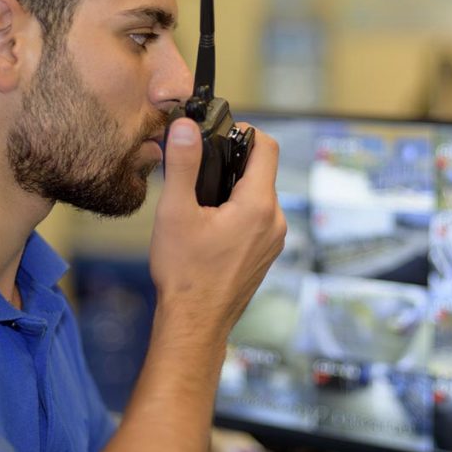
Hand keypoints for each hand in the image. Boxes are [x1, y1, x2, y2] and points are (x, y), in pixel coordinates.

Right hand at [149, 118, 285, 340]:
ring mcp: (274, 239)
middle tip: (200, 167)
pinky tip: (211, 224)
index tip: (220, 134)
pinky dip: (239, 211)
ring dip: (235, 189)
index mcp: (258, 205)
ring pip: (260, 195)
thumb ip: (183, 164)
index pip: (268, 147)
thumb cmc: (184, 274)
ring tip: (201, 200)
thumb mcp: (175, 212)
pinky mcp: (267, 253)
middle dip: (233, 162)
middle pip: (262, 171)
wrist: (194, 324)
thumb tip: (186, 127)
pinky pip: (258, 218)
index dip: (245, 131)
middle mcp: (275, 220)